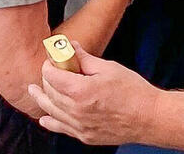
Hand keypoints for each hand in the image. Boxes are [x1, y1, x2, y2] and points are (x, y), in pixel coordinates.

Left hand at [29, 42, 157, 145]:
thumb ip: (85, 59)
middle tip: (49, 70)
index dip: (49, 65)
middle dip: (46, 79)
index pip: (52, 76)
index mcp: (81, 91)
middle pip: (49, 93)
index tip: (52, 59)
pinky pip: (61, 128)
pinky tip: (45, 117)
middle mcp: (76, 111)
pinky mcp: (84, 136)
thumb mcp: (109, 68)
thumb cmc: (133, 92)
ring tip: (34, 91)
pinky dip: (50, 121)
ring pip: (51, 111)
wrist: (149, 117)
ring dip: (42, 99)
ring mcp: (79, 126)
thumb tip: (70, 48)